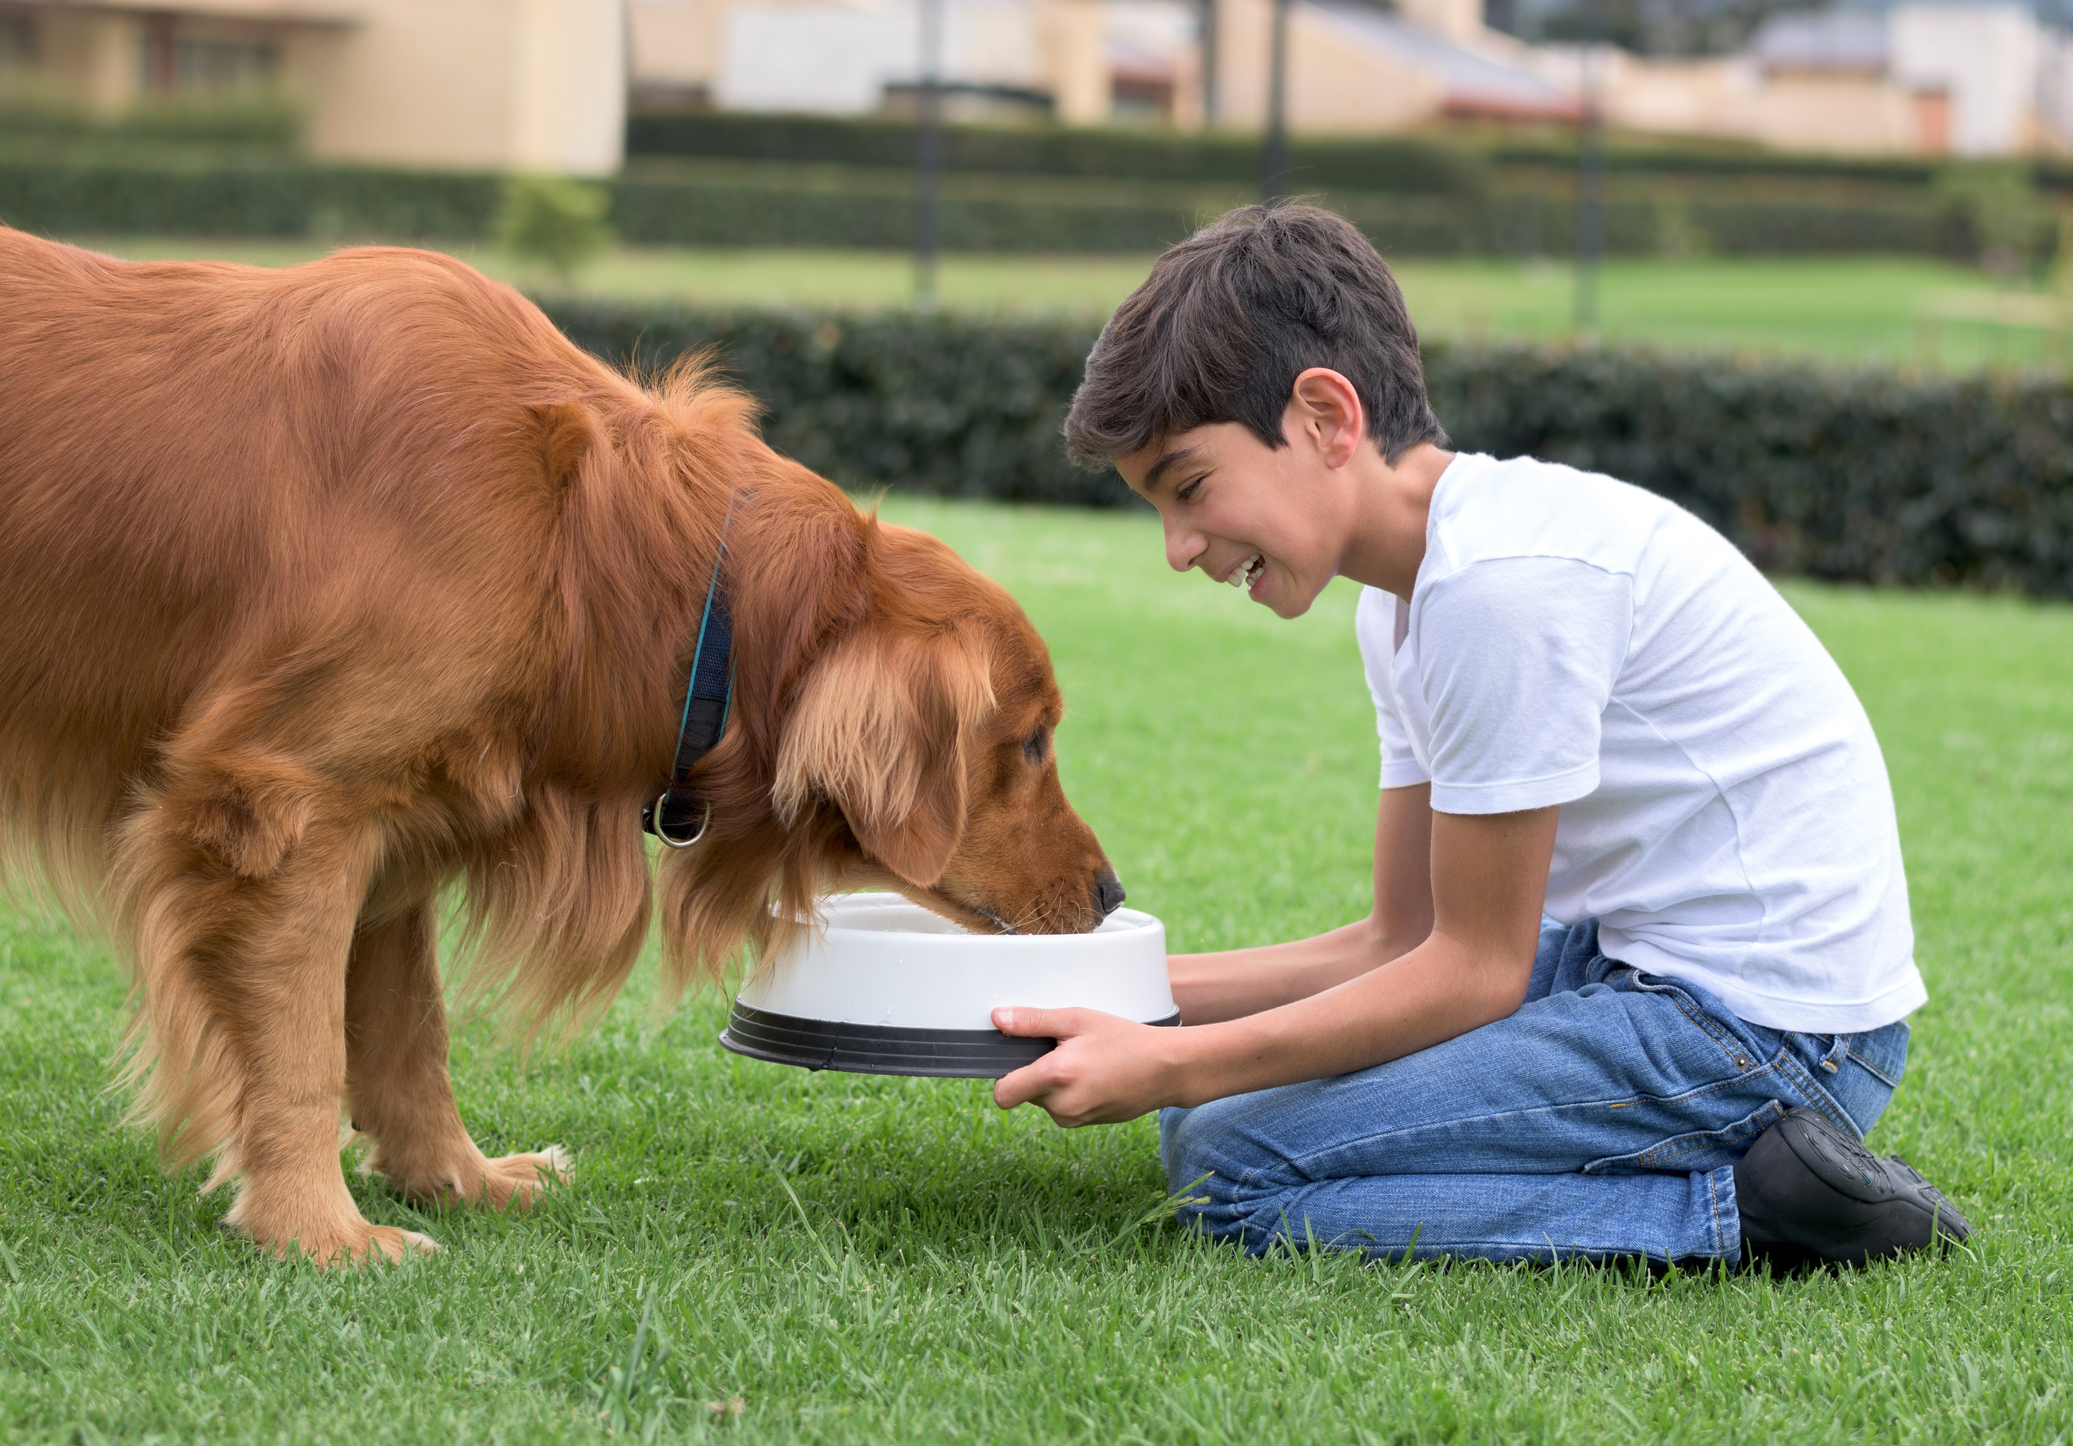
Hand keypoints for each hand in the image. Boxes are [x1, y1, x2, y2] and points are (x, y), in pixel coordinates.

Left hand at [990, 1007, 1183, 1126]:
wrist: (1167, 1070)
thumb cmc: (1125, 1040)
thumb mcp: (1078, 1020)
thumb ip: (1034, 1021)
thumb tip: (998, 1018)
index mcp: (1055, 1077)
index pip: (1003, 1093)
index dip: (1004, 1075)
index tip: (1018, 1057)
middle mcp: (1061, 1105)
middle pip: (1024, 1092)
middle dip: (1036, 1072)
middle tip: (1065, 1050)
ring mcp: (1075, 1119)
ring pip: (1044, 1101)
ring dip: (1054, 1083)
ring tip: (1085, 1061)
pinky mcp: (1086, 1124)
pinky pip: (1063, 1108)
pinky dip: (1070, 1093)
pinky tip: (1095, 1075)